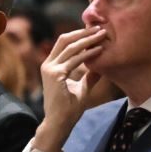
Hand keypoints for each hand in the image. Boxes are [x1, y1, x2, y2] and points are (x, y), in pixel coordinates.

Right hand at [33, 26, 105, 151]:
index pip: (63, 43)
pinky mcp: (55, 75)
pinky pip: (75, 60)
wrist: (59, 123)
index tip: (94, 31)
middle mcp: (48, 65)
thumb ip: (89, 77)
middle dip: (83, 32)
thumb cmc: (68, 109)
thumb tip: (100, 67)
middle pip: (64, 39)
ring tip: (102, 35)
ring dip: (88, 39)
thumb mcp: (81, 88)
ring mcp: (50, 69)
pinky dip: (88, 53)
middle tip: (100, 28)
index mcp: (50, 66)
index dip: (78, 35)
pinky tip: (99, 50)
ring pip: (71, 47)